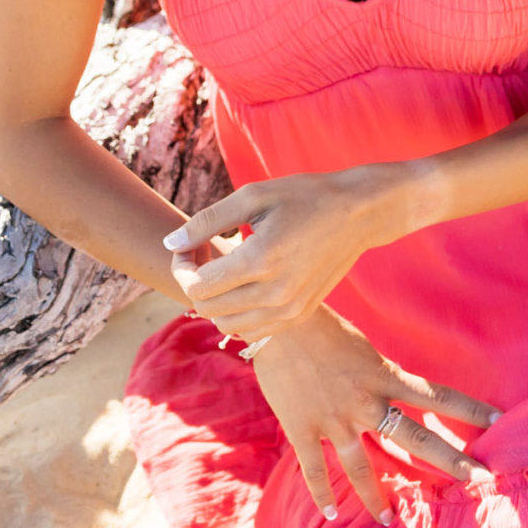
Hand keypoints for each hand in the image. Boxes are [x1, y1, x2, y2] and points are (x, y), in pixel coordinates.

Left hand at [165, 166, 416, 343]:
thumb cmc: (304, 197)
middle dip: (192, 281)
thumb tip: (169, 243)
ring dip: (213, 301)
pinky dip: (236, 314)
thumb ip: (206, 221)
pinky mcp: (299, 317)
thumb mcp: (252, 196)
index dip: (180, 266)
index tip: (188, 244)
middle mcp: (275, 294)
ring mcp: (289, 311)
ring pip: (226, 326)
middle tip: (202, 251)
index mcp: (260, 261)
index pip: (196, 286)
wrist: (358, 215)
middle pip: (207, 309)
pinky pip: (251, 331)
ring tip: (223, 269)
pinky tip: (243, 284)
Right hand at [252, 308, 499, 522]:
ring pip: (363, 468)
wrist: (278, 322)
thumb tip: (391, 389)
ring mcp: (335, 420)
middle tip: (479, 481)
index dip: (469, 408)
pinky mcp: (303, 429)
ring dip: (376, 498)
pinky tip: (330, 513)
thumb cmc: (322, 326)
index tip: (499, 419)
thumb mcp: (363, 348)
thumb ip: (378, 374)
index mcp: (385, 377)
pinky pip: (316, 470)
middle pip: (417, 438)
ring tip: (388, 521)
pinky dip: (323, 494)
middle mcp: (367, 403)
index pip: (438, 395)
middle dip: (451, 461)